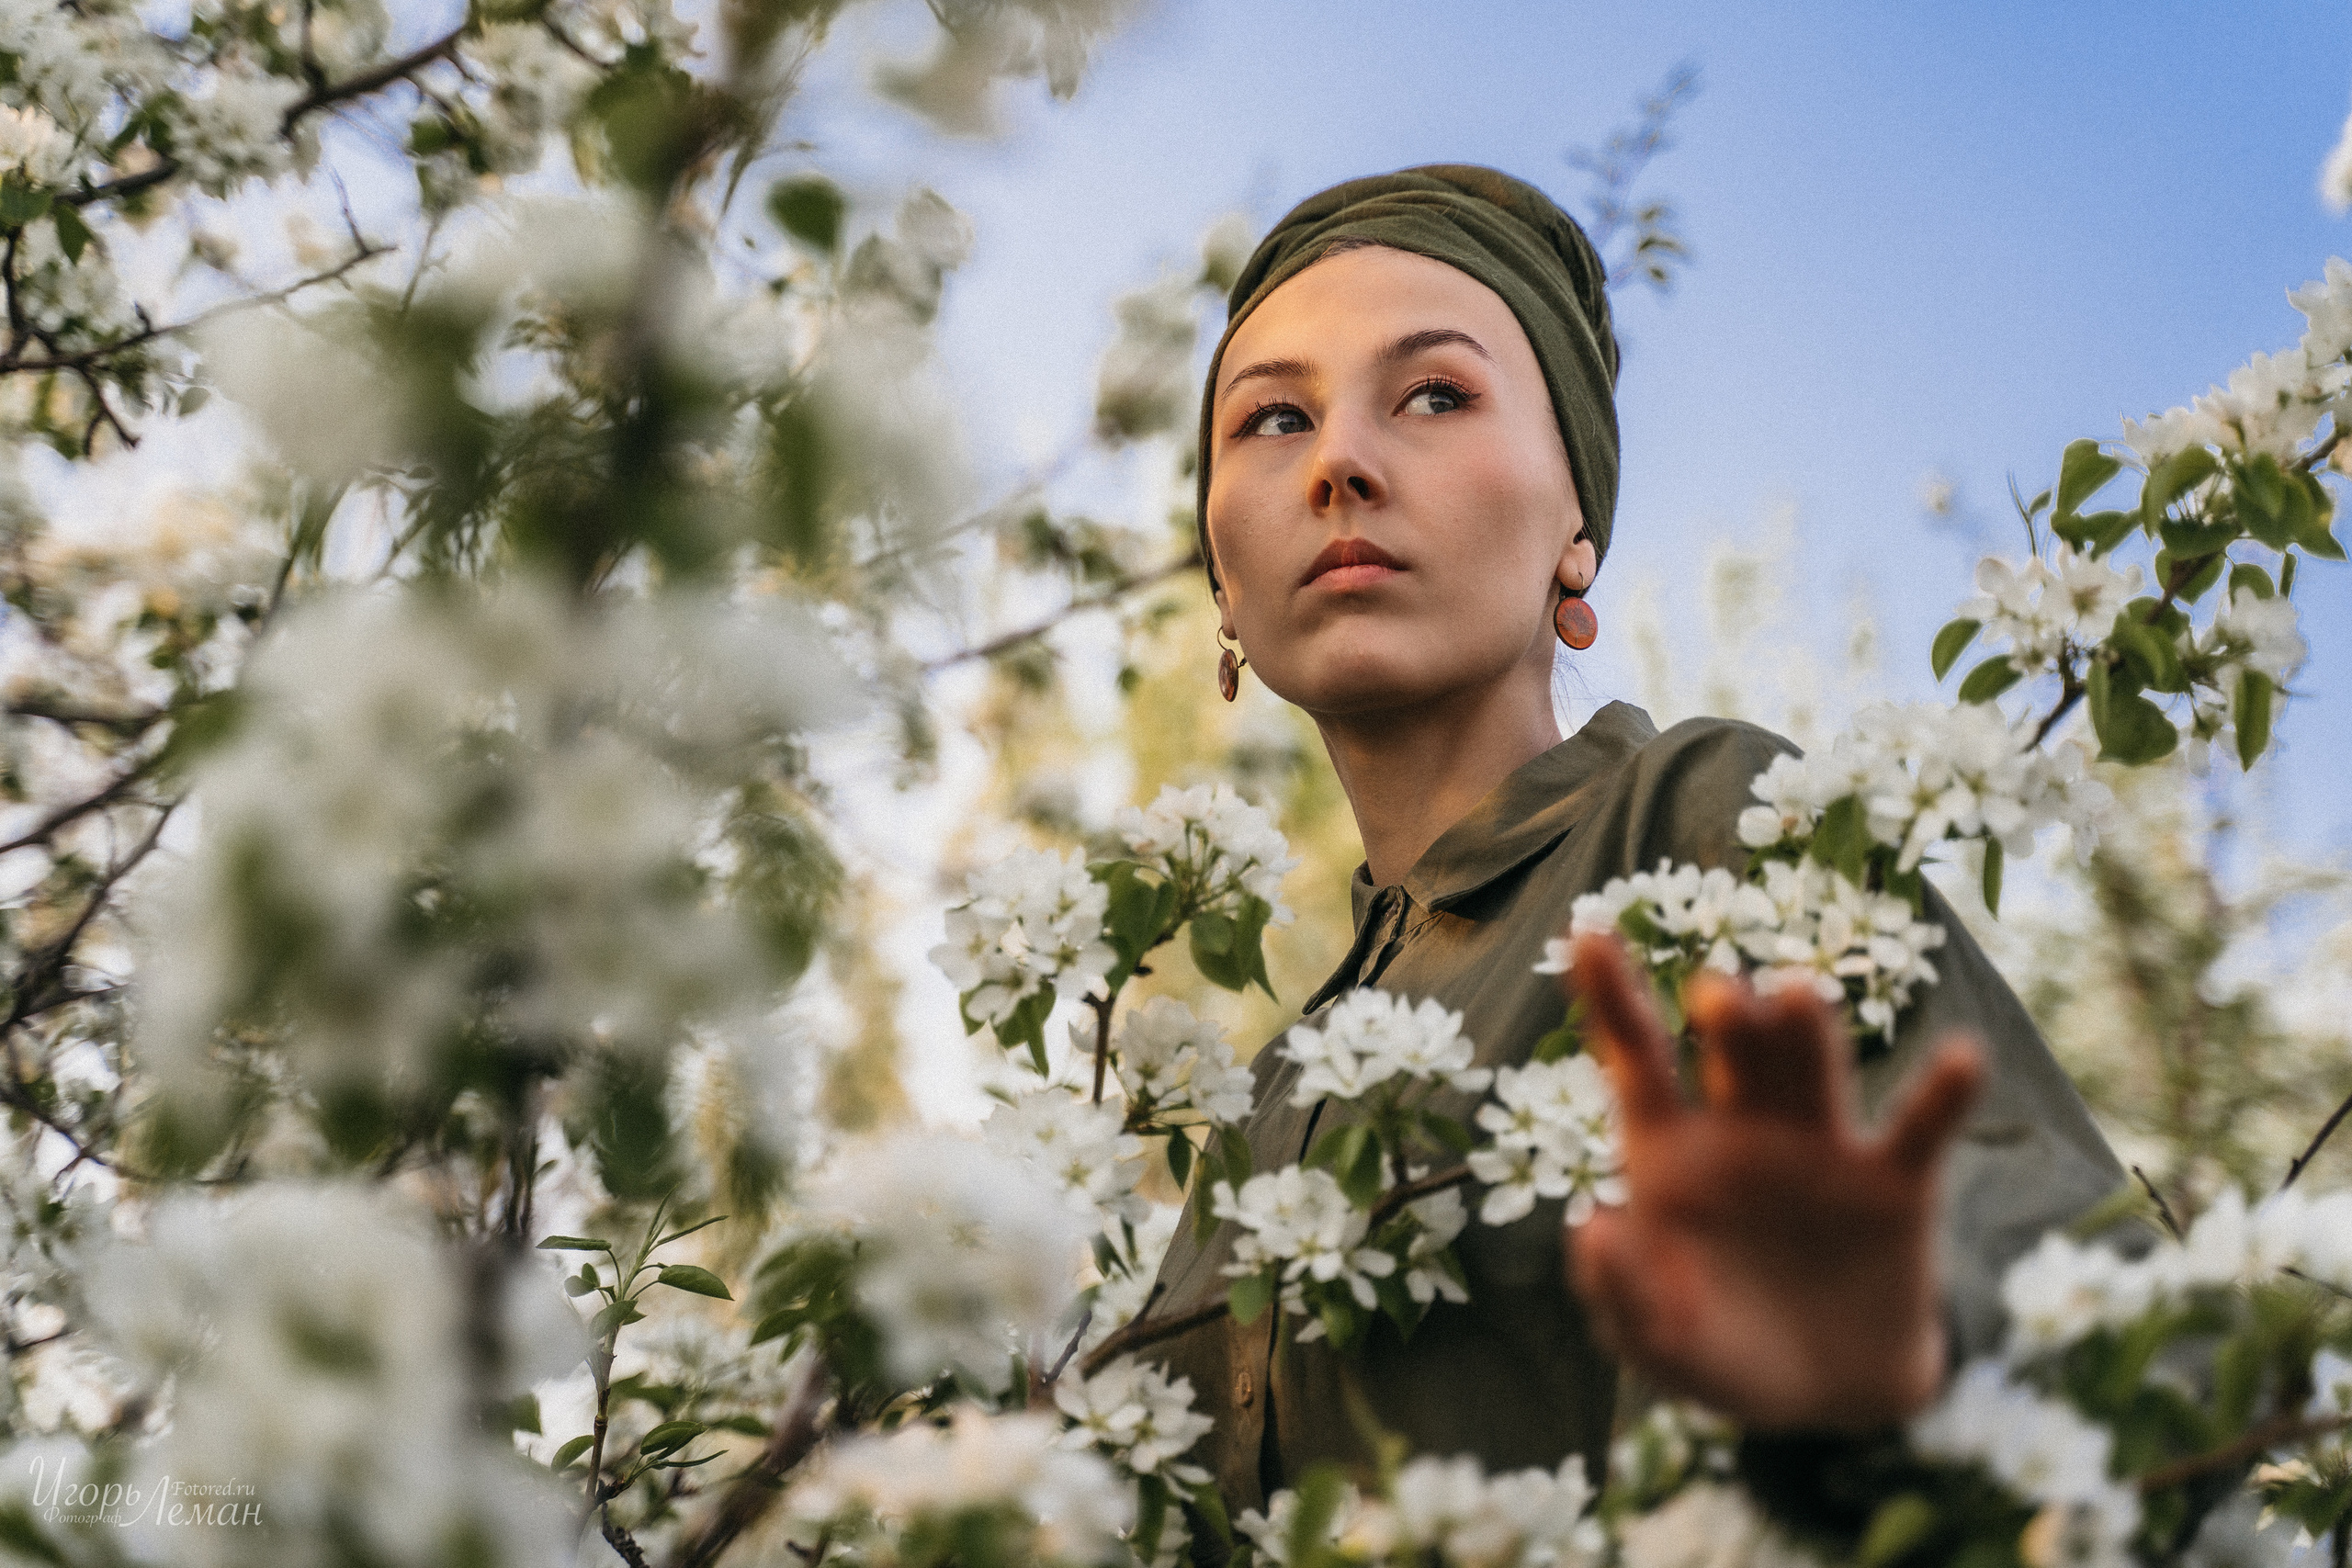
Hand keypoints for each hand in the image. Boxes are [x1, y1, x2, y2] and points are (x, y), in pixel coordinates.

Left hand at [1561, 930, 1983, 1430]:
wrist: (1828, 1400)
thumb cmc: (1721, 1353)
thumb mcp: (1656, 1340)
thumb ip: (1619, 1290)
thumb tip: (1591, 1226)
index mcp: (1672, 1149)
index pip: (1635, 1056)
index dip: (1610, 995)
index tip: (1587, 933)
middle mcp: (1745, 1128)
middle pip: (1732, 1052)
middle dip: (1726, 1016)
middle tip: (1717, 996)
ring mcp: (1823, 1149)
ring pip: (1814, 1067)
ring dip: (1805, 1031)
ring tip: (1794, 997)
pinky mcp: (1897, 1187)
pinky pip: (1922, 1129)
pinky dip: (1945, 1093)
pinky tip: (1962, 1058)